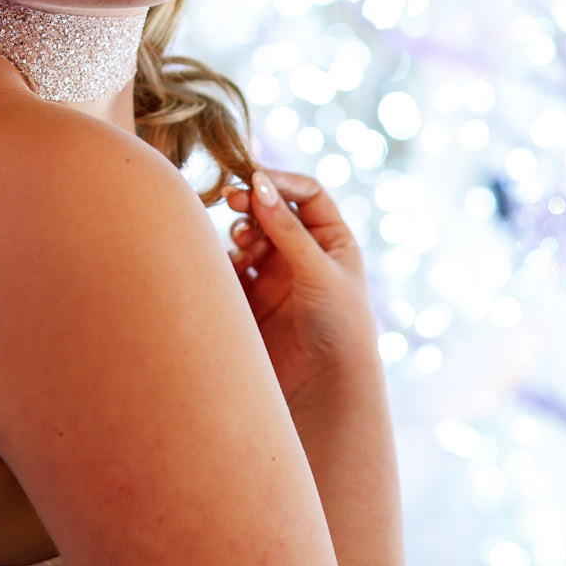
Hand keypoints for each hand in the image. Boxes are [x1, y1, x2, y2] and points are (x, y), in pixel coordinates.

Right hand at [226, 169, 373, 408]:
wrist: (326, 384)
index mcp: (331, 239)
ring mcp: (276, 274)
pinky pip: (233, 269)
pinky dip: (227, 262)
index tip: (254, 181)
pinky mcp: (253, 298)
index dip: (280, 182)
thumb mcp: (318, 270)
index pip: (306, 194)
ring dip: (241, 234)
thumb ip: (286, 229)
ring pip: (249, 237)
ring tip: (242, 247)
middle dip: (252, 204)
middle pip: (272, 210)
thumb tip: (257, 184)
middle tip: (232, 202)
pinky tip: (231, 268)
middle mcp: (303, 252)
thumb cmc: (339, 323)